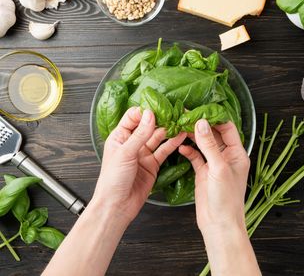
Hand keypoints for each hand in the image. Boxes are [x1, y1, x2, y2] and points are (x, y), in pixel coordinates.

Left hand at [93, 107, 185, 223]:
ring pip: (158, 137)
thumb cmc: (113, 179)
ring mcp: (143, 153)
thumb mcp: (125, 153)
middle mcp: (132, 143)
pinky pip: (164, 151)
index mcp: (120, 136)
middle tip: (174, 112)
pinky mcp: (153, 164)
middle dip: (161, 119)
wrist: (117, 206)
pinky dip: (172, 143)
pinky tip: (181, 136)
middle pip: (148, 126)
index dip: (145, 112)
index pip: (133, 117)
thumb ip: (139, 134)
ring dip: (169, 130)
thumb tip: (149, 114)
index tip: (158, 107)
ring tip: (181, 122)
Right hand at [179, 120, 249, 231]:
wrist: (218, 224)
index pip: (227, 128)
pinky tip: (181, 147)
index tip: (201, 110)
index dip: (215, 118)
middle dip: (200, 125)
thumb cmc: (226, 199)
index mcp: (237, 153)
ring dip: (192, 136)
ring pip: (203, 144)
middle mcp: (226, 156)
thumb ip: (209, 145)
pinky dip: (188, 150)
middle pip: (213, 134)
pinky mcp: (203, 172)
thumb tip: (201, 123)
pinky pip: (195, 156)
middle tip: (186, 114)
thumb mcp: (218, 169)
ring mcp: (213, 164)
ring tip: (180, 126)